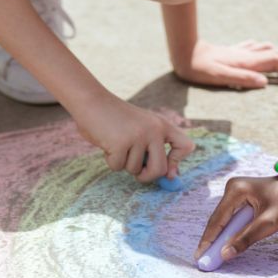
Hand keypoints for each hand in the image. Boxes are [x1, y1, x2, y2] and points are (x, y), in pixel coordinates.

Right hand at [68, 95, 194, 181]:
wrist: (92, 100)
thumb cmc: (116, 119)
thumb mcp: (141, 128)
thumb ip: (155, 148)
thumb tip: (170, 177)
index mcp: (162, 125)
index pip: (186, 146)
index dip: (177, 162)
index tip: (167, 170)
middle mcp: (154, 130)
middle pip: (160, 169)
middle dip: (147, 176)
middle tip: (138, 172)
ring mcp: (138, 136)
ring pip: (135, 169)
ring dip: (123, 163)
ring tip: (116, 145)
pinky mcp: (120, 143)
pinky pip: (117, 166)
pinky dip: (110, 161)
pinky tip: (107, 144)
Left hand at [174, 40, 277, 89]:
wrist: (184, 52)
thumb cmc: (198, 68)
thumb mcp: (218, 76)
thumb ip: (241, 78)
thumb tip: (265, 82)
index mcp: (247, 61)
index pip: (277, 63)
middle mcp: (248, 54)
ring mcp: (243, 51)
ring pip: (272, 50)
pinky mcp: (236, 51)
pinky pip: (260, 49)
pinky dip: (272, 53)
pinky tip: (271, 55)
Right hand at [195, 176, 277, 261]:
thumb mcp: (269, 222)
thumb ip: (246, 238)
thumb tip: (225, 254)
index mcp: (236, 190)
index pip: (217, 220)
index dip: (208, 240)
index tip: (199, 257)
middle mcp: (232, 189)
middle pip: (218, 220)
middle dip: (211, 241)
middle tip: (202, 261)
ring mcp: (236, 192)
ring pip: (224, 220)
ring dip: (219, 237)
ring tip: (210, 257)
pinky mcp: (242, 198)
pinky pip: (232, 218)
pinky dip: (229, 232)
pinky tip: (223, 245)